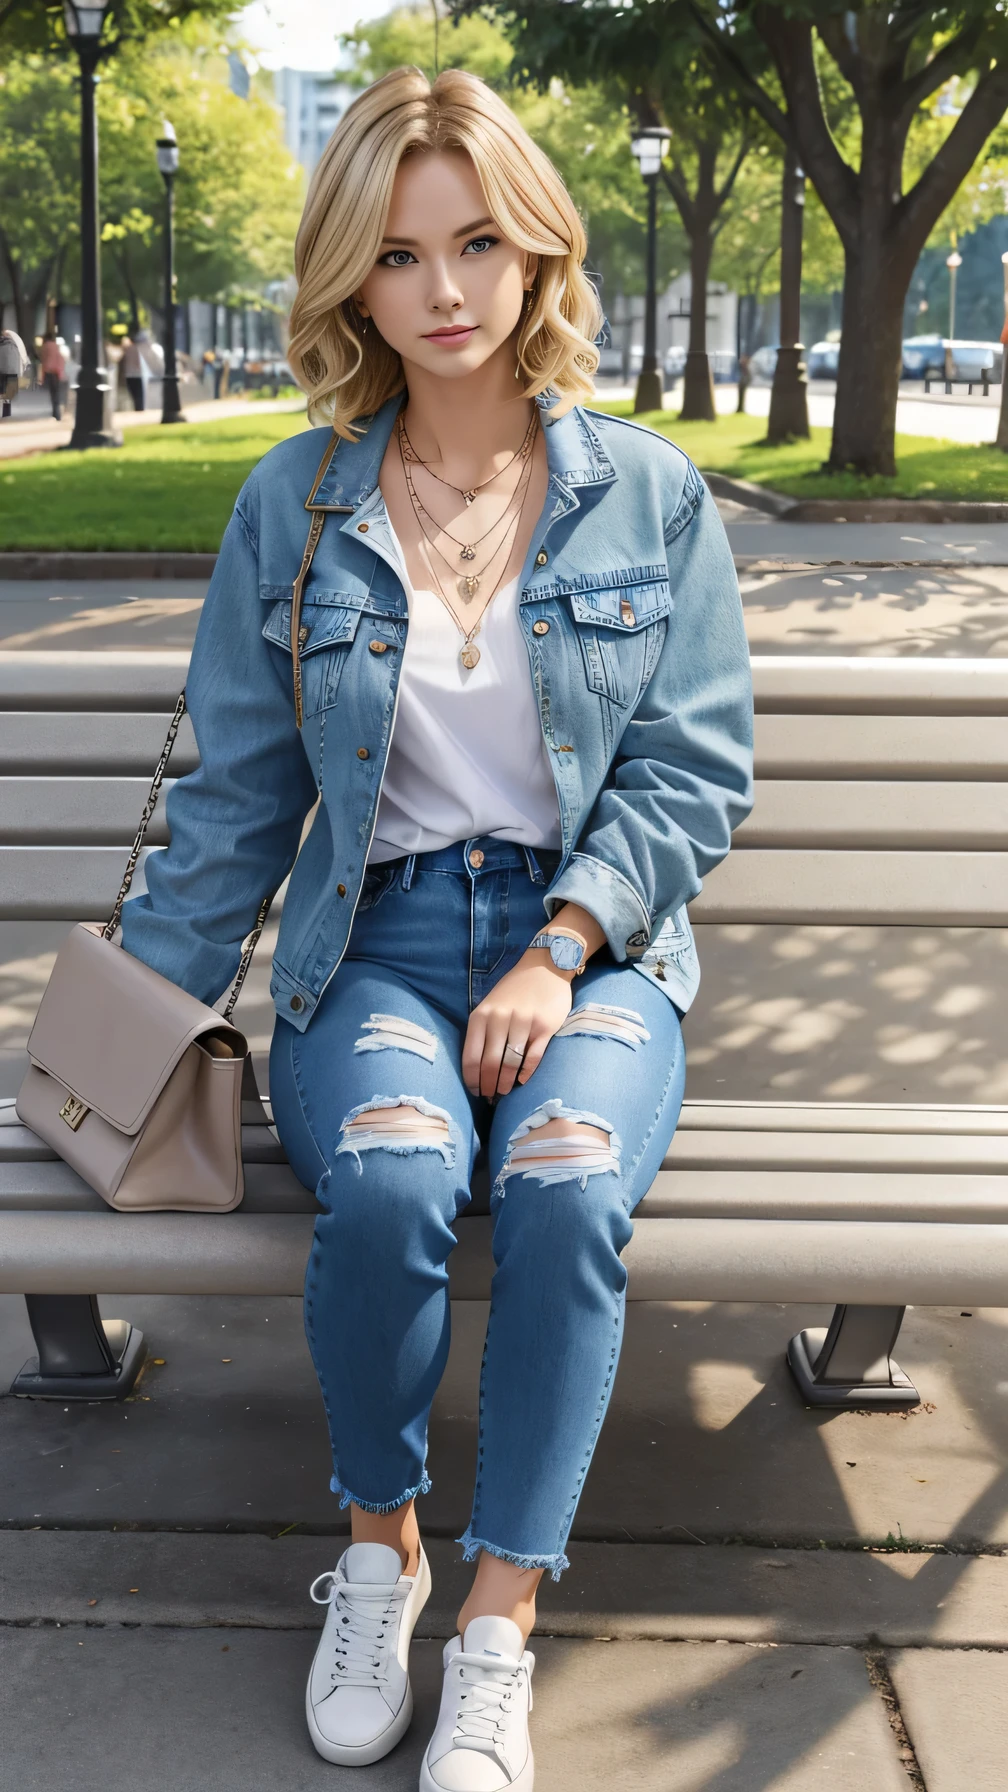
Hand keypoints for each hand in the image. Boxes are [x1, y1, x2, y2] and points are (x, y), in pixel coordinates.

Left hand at [462, 956, 573, 1098]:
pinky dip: (526, 1073)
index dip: (472, 1079)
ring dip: (506, 1083)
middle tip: (490, 1097)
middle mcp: (500, 1018)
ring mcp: (524, 1022)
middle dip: (488, 1085)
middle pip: (490, 1063)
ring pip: (510, 1063)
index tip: (475, 1091)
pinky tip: (522, 1082)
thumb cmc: (514, 990)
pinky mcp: (545, 1026)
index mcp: (482, 1015)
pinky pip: (533, 1057)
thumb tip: (478, 1068)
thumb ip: (483, 1030)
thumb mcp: (490, 1005)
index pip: (471, 1056)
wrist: (545, 967)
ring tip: (504, 1092)